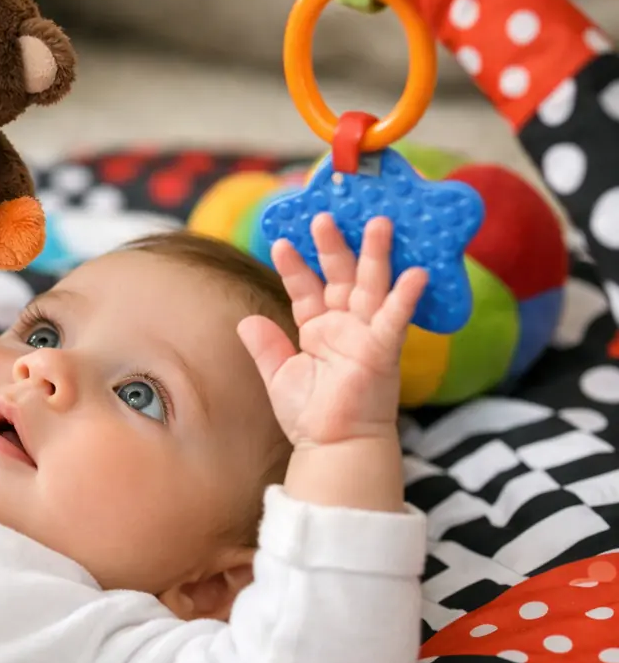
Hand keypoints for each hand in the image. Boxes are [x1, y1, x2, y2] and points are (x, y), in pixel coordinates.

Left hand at [237, 214, 427, 447]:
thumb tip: (246, 320)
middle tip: (323, 214)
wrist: (334, 447)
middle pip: (340, 275)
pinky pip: (395, 319)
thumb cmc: (312, 415)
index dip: (294, 265)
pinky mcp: (383, 351)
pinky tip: (416, 272)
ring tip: (377, 221)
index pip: (305, 288)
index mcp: (319, 329)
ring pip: (371, 285)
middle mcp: (345, 325)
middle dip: (333, 245)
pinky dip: (406, 297)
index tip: (280, 240)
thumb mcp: (279, 375)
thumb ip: (265, 346)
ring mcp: (366, 334)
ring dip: (374, 254)